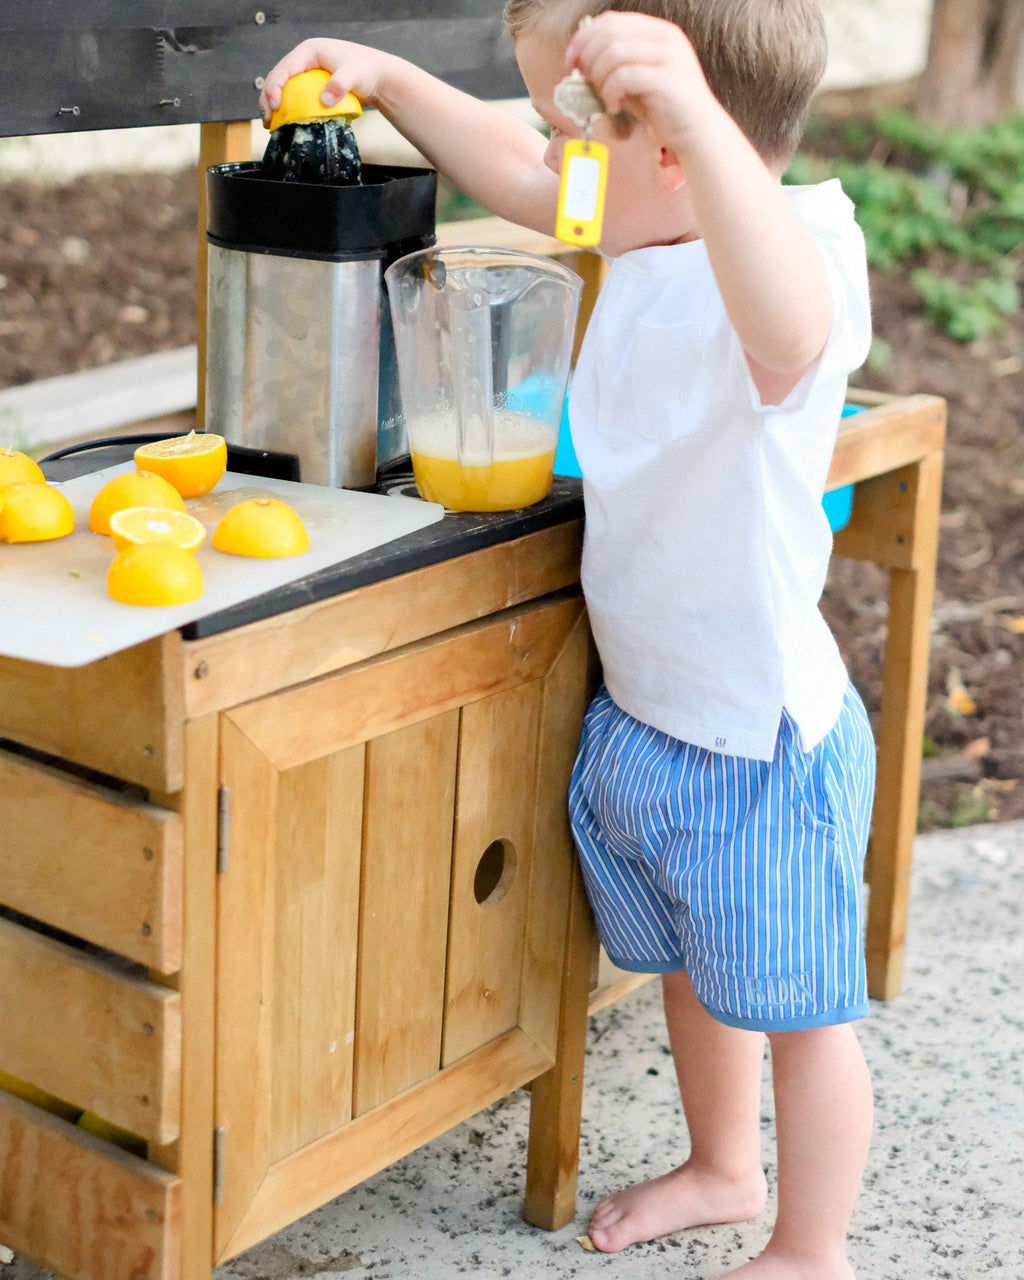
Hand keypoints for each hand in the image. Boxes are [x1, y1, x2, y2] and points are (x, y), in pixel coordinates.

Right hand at [258, 38, 388, 125]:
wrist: (376, 77)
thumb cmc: (366, 71)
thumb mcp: (354, 75)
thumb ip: (340, 84)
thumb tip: (325, 100)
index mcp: (308, 52)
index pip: (284, 69)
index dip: (275, 87)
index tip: (275, 107)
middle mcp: (303, 61)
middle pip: (277, 79)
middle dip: (268, 99)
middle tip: (267, 121)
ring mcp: (306, 74)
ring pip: (282, 89)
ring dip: (273, 107)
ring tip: (270, 125)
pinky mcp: (310, 87)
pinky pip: (293, 98)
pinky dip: (286, 110)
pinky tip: (283, 125)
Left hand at [564, 12, 716, 155]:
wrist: (697, 133)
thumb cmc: (662, 109)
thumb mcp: (634, 80)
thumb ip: (612, 65)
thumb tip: (578, 60)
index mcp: (657, 31)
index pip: (610, 21)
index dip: (583, 39)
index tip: (570, 63)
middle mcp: (666, 37)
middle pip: (609, 33)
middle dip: (588, 59)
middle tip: (585, 83)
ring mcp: (669, 56)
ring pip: (614, 52)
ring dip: (599, 78)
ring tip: (605, 98)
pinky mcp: (667, 80)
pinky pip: (624, 76)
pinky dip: (611, 93)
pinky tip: (615, 107)